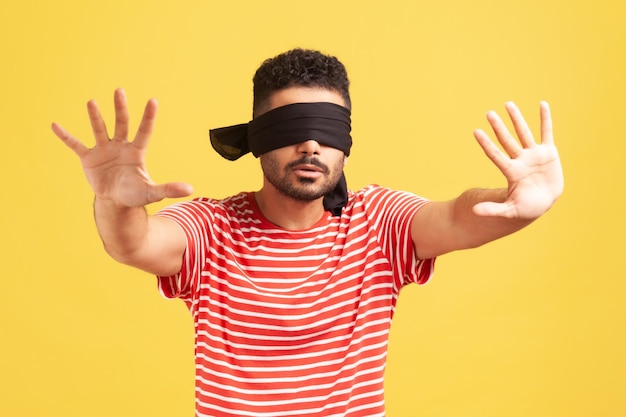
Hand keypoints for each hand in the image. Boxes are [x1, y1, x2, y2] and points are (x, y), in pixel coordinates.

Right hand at [52, 88, 192, 206]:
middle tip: (120, 91)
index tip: (153, 101)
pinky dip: (65, 136)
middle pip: (122, 123)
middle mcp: (120, 146)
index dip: (148, 117)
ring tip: (91, 102)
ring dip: (95, 117)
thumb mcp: (151, 192)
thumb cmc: (135, 194)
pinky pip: (75, 145)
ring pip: (100, 130)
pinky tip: (55, 125)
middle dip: (121, 108)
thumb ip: (169, 189)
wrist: (115, 201)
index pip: (144, 131)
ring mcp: (104, 150)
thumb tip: (191, 190)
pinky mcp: (88, 158)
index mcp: (136, 152)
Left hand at [472, 101, 563, 218]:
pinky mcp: (549, 152)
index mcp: (511, 172)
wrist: (544, 203)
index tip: (476, 132)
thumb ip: (493, 210)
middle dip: (498, 127)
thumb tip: (474, 212)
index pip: (495, 155)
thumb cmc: (525, 208)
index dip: (486, 144)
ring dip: (517, 119)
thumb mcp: (509, 210)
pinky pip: (547, 133)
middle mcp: (520, 160)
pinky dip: (545, 119)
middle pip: (507, 140)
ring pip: (524, 133)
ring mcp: (534, 154)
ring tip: (508, 104)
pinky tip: (542, 104)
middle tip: (488, 113)